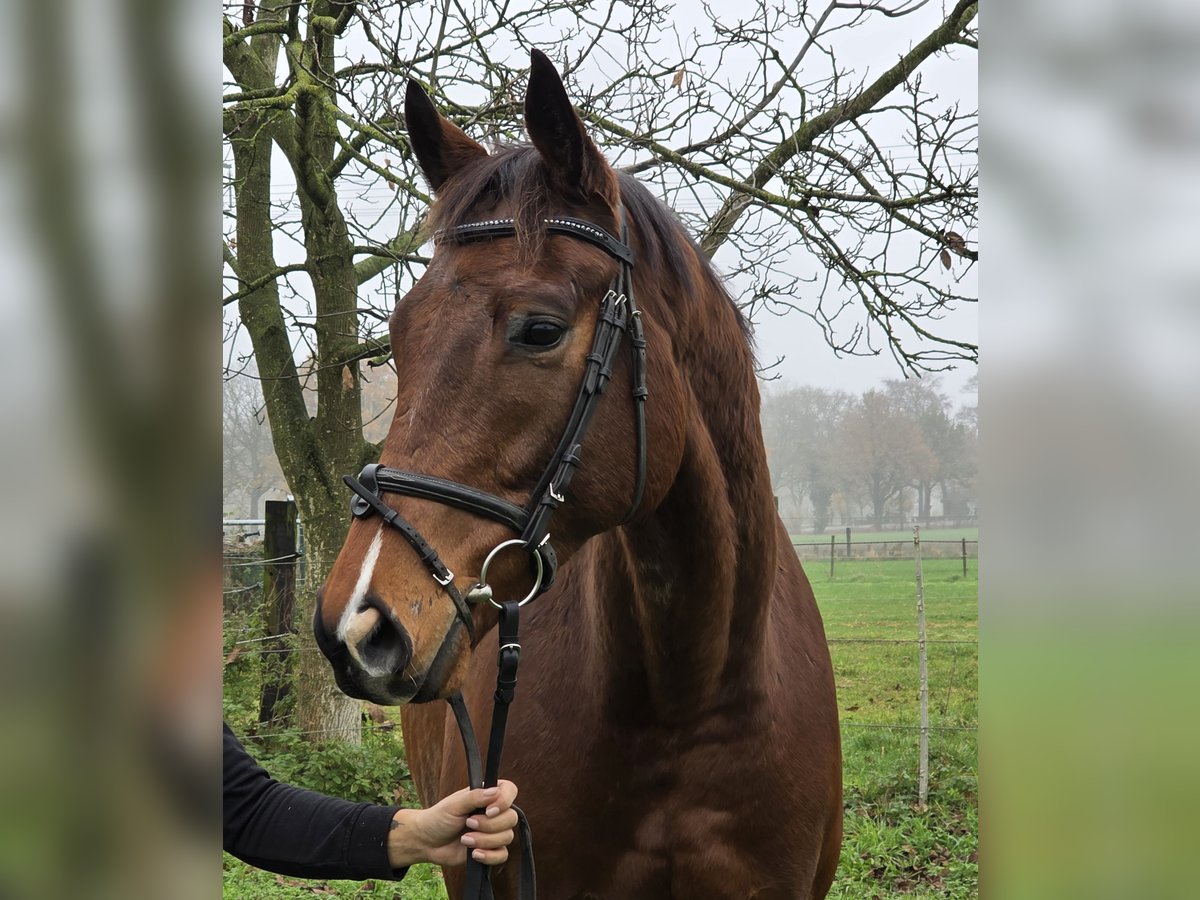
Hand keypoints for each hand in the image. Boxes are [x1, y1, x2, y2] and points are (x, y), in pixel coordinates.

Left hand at [387, 780, 518, 868]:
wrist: (427, 842)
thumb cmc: (439, 818)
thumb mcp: (454, 805)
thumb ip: (475, 797)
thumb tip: (495, 791)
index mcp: (487, 796)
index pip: (510, 791)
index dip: (504, 801)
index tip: (489, 810)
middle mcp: (494, 813)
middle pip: (511, 818)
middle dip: (489, 825)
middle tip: (468, 824)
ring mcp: (493, 832)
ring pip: (507, 837)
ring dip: (485, 840)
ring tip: (464, 839)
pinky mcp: (490, 850)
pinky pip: (502, 855)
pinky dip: (489, 856)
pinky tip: (474, 854)